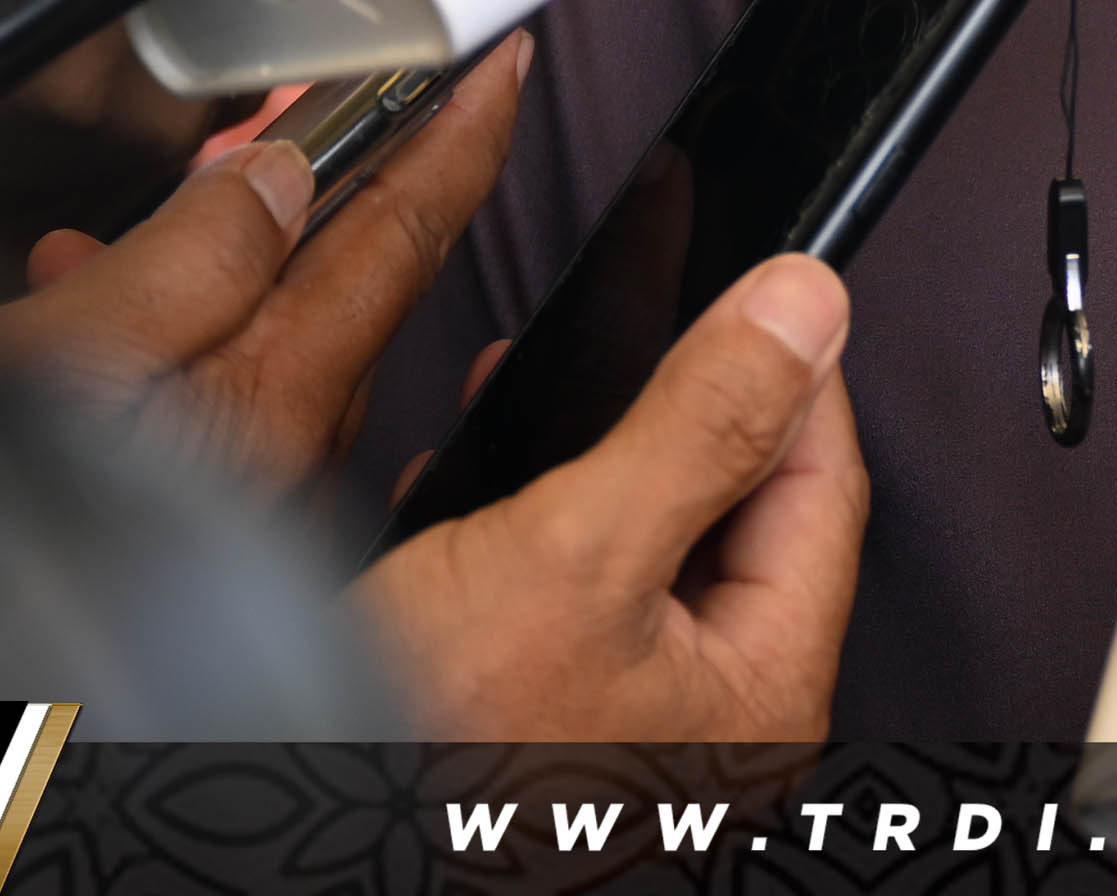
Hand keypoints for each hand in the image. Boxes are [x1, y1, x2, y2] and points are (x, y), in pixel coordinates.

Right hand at [0, 30, 531, 493]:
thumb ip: (181, 271)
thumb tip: (270, 176)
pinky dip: (170, 345)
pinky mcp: (196, 537)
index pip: (402, 237)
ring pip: (266, 345)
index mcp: (270, 403)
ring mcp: (244, 504)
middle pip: (343, 286)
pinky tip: (92, 335)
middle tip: (292, 111)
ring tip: (125, 228)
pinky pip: (213, 408)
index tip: (506, 68)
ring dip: (217, 268)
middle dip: (317, 188)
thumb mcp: (59, 376)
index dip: (456, 137)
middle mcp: (281, 460)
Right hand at [355, 257, 865, 741]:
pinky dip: (533, 527)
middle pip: (741, 514)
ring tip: (546, 387)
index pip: (822, 486)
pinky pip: (571, 593)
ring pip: (647, 546)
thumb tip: (806, 309)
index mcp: (763, 695)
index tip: (762, 286)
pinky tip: (478, 488)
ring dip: (597, 458)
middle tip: (645, 326)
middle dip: (680, 407)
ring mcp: (627, 727)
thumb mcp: (575, 555)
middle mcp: (710, 725)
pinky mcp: (543, 720)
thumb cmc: (430, 751)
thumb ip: (702, 425)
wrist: (294, 830)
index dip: (791, 371)